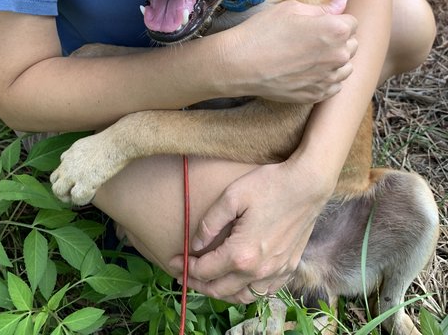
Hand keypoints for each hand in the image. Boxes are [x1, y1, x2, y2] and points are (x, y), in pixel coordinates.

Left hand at [169, 155, 332, 303]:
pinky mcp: (289, 267)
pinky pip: (263, 292)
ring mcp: (276, 272)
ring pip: (241, 296)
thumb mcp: (232, 196)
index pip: (204, 271)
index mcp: (241, 254)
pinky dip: (245, 291)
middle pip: (220, 289)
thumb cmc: (269, 184)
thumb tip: (195, 244)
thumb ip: (209, 223)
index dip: (185, 267)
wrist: (308, 184)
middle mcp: (258, 271)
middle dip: (197, 283)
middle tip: (183, 273)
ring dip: (220, 291)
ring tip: (207, 280)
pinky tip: (238, 280)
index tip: (173, 260)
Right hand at [224, 0, 357, 103]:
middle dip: (338, 40)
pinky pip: (334, 86)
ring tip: (310, 56)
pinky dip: (325, 79)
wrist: (240, 64)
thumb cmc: (263, 32)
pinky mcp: (317, 95)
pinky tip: (307, 71)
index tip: (319, 23)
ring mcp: (328, 78)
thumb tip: (343, 3)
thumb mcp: (291, 9)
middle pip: (352, 45)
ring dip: (334, 60)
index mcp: (335, 30)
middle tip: (312, 39)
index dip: (336, 20)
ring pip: (345, 67)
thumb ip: (323, 9)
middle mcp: (338, 56)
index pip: (352, 23)